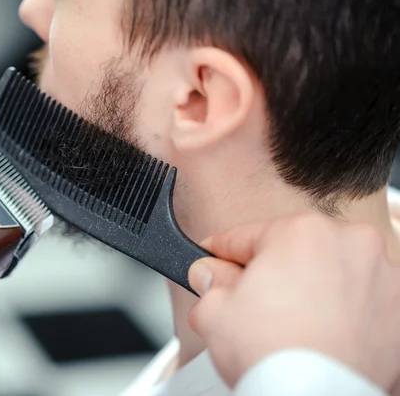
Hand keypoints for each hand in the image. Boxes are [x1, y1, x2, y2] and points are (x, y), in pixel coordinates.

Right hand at [187, 213, 399, 391]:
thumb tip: (209, 274)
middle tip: (250, 300)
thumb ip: (210, 283)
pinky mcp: (399, 310)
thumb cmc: (275, 358)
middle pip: (291, 250)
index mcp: (302, 232)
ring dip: (308, 287)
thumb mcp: (215, 312)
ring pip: (328, 271)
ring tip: (287, 321)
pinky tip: (318, 331)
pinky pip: (358, 298)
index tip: (213, 260)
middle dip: (269, 271)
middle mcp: (350, 243)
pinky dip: (340, 309)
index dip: (220, 252)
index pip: (245, 236)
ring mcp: (383, 276)